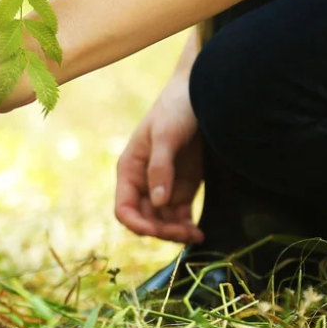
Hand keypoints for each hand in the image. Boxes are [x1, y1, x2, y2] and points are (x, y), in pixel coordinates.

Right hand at [114, 73, 204, 243]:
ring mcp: (164, 186)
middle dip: (162, 230)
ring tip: (197, 235)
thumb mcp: (166, 135)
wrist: (202, 92)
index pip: (124, 208)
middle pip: (146, 219)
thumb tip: (158, 203)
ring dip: (177, 232)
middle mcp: (144, 182)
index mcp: (130, 170)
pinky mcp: (184, 187)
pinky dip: (187, 226)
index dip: (137, 224)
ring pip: (164, 221)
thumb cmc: (176, 108)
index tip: (156, 230)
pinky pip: (181, 215)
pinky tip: (200, 232)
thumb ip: (160, 168)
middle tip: (187, 233)